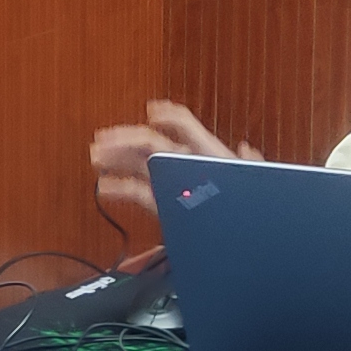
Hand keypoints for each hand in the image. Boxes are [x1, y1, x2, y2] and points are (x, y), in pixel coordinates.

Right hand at [90, 100, 239, 223]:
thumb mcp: (253, 184)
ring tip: (96, 157)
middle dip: (125, 139)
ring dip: (117, 160)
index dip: (167, 116)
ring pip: (140, 167)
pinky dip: (121, 189)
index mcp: (206, 155)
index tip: (149, 112)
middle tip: (102, 139)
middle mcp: (185, 166)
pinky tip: (105, 187)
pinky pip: (140, 194)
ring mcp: (173, 185)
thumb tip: (245, 148)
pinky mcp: (165, 205)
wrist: (243, 238)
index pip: (184, 126)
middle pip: (151, 144)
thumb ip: (251, 166)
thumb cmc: (247, 208)